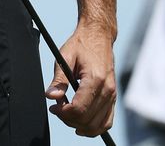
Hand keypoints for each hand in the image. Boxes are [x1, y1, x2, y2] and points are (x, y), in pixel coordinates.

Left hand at [45, 22, 116, 136]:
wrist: (99, 37)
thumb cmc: (81, 45)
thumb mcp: (65, 58)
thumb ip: (58, 80)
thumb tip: (51, 97)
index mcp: (95, 79)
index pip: (79, 109)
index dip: (63, 113)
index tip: (53, 107)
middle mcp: (107, 90)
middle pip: (87, 120)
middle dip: (69, 119)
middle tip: (57, 109)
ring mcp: (112, 95)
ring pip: (97, 125)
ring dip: (80, 125)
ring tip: (67, 114)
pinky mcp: (113, 97)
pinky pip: (106, 121)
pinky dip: (94, 127)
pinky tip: (81, 123)